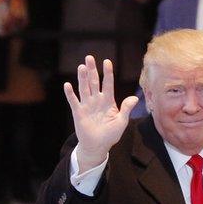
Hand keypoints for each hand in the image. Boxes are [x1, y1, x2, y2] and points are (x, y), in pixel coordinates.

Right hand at [63, 56, 138, 171]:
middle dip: (92, 70)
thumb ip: (126, 109)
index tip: (107, 62)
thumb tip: (135, 98)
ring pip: (84, 88)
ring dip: (82, 78)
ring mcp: (87, 105)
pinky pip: (73, 101)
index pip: (108, 84)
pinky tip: (67, 85)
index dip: (108, 73)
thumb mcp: (121, 122)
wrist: (97, 146)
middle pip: (94, 82)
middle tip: (89, 57)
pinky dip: (70, 93)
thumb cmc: (110, 135)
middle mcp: (97, 100)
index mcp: (108, 101)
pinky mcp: (78, 112)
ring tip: (81, 67)